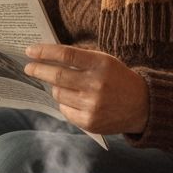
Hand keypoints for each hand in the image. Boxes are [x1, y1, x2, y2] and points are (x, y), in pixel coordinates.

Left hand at [24, 44, 148, 134]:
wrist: (143, 106)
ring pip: (58, 94)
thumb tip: (49, 57)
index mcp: (101, 64)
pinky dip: (65, 103)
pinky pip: (65, 110)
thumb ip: (81, 59)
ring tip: (63, 86)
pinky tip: (74, 100)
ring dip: (55, 88)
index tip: (30, 51)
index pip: (66, 56)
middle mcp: (96, 84)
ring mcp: (92, 105)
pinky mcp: (90, 122)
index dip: (45, 52)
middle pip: (57, 76)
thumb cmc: (119, 79)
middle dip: (38, 70)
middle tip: (28, 67)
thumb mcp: (105, 62)